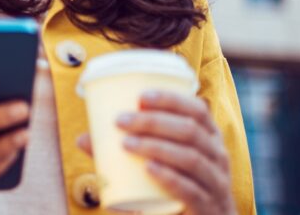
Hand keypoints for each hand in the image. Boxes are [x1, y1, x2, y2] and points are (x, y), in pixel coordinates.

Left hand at [75, 91, 234, 214]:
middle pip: (190, 131)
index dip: (171, 99)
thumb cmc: (179, 188)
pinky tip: (149, 169)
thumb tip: (83, 139)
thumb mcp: (157, 165)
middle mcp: (217, 157)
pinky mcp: (208, 207)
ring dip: (156, 147)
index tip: (140, 96)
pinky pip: (192, 191)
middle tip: (121, 121)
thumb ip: (121, 154)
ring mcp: (216, 184)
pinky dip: (170, 178)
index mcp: (209, 139)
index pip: (197, 110)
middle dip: (154, 122)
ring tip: (127, 143)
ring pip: (191, 158)